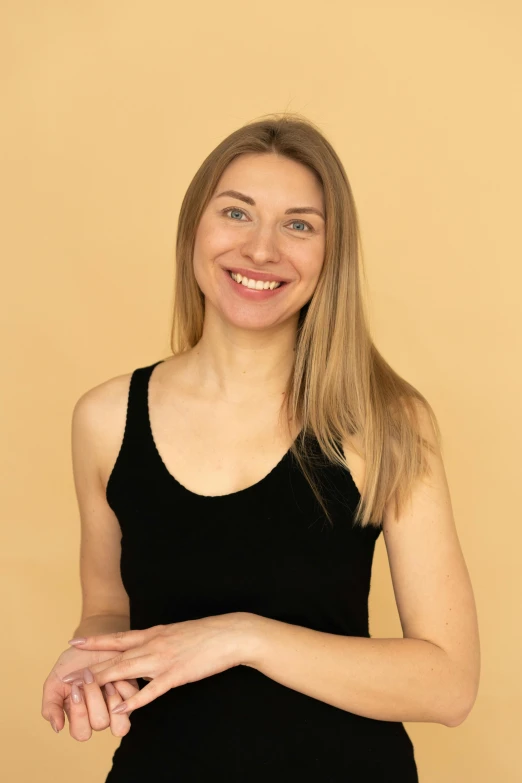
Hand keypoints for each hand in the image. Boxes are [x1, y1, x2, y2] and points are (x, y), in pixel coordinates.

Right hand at [42, 646, 139, 739]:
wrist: (90, 642)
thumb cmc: (71, 666)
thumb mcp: (54, 684)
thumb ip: (51, 706)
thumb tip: (57, 728)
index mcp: (80, 718)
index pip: (81, 733)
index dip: (79, 714)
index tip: (74, 688)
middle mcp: (99, 716)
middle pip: (100, 724)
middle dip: (93, 699)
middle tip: (88, 678)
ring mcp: (116, 706)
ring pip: (120, 722)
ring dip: (111, 699)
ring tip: (105, 681)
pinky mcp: (131, 694)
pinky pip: (132, 699)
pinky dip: (122, 686)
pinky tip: (114, 675)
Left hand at [60, 612, 254, 714]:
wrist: (229, 634)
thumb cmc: (206, 634)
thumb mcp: (176, 632)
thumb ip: (159, 640)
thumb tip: (147, 646)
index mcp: (154, 632)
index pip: (118, 637)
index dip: (95, 641)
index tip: (75, 643)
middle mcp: (154, 643)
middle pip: (115, 656)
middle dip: (90, 666)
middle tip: (68, 675)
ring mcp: (163, 659)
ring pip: (127, 670)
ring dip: (104, 681)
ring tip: (83, 690)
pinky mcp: (176, 674)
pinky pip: (151, 690)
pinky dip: (135, 701)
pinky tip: (122, 710)